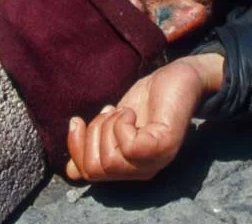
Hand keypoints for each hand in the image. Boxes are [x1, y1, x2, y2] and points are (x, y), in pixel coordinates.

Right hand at [65, 53, 223, 182]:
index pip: (88, 175)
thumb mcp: (112, 123)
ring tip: (123, 111)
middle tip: (109, 112)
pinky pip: (128, 145)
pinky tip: (132, 111)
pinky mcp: (163, 145)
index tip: (77, 121)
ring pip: (109, 159)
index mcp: (129, 168)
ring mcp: (155, 160)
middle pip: (95, 168)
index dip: (74, 149)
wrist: (181, 76)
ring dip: (107, 125)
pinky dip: (122, 122)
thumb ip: (95, 146)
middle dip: (91, 134)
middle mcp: (143, 170)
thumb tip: (70, 171)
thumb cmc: (148, 99)